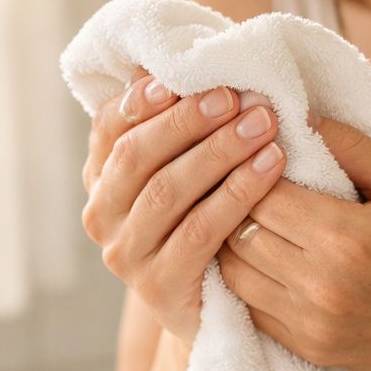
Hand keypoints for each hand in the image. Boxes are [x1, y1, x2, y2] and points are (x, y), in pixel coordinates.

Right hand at [81, 71, 285, 343]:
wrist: (219, 307)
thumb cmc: (207, 217)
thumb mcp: (189, 166)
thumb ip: (172, 120)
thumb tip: (159, 63)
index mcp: (100, 176)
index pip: (109, 127)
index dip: (142, 100)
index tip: (181, 79)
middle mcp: (101, 216)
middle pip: (137, 157)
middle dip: (189, 121)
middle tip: (237, 97)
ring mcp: (125, 256)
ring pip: (167, 192)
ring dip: (218, 152)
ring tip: (264, 126)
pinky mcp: (159, 289)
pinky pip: (199, 233)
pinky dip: (237, 196)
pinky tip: (270, 169)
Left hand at [215, 117, 370, 370]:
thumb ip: (352, 147)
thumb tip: (297, 114)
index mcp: (347, 238)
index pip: (263, 193)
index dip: (252, 167)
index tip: (256, 151)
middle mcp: (321, 284)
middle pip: (239, 230)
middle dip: (236, 199)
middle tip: (239, 178)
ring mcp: (310, 322)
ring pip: (232, 269)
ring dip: (231, 238)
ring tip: (243, 214)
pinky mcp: (305, 347)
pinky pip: (247, 305)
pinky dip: (243, 276)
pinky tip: (255, 254)